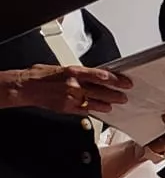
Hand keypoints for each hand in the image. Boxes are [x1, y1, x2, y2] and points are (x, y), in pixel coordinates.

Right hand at [0, 63, 130, 114]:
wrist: (26, 87)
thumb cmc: (41, 75)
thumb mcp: (63, 67)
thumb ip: (80, 73)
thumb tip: (94, 75)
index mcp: (74, 71)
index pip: (101, 76)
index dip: (116, 80)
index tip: (125, 82)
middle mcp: (75, 85)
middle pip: (101, 90)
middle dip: (115, 94)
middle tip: (124, 95)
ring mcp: (71, 98)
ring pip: (95, 102)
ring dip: (107, 104)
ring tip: (114, 104)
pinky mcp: (67, 108)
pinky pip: (84, 110)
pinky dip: (93, 110)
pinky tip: (100, 110)